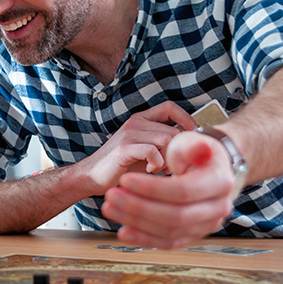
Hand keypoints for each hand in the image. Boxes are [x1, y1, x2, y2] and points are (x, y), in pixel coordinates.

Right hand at [74, 101, 195, 193]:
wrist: (91, 176)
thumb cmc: (121, 166)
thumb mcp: (145, 149)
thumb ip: (163, 143)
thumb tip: (191, 145)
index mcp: (141, 119)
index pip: (170, 107)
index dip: (186, 120)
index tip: (191, 139)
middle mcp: (135, 122)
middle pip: (173, 130)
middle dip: (178, 151)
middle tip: (170, 166)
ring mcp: (129, 133)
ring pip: (166, 139)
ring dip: (169, 158)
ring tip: (159, 168)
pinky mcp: (124, 148)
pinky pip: (153, 151)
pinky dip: (157, 164)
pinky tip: (149, 170)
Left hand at [101, 130, 235, 248]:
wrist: (208, 169)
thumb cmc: (195, 153)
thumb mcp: (192, 141)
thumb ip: (193, 145)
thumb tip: (201, 147)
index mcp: (219, 183)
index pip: (183, 191)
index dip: (152, 188)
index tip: (125, 180)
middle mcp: (217, 208)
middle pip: (176, 216)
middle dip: (139, 208)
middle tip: (111, 196)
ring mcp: (206, 225)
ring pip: (170, 231)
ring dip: (136, 222)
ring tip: (110, 209)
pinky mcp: (193, 234)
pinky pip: (168, 242)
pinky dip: (144, 238)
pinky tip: (124, 231)